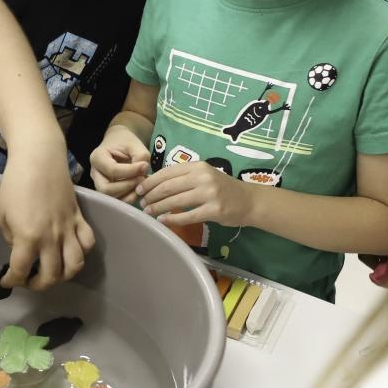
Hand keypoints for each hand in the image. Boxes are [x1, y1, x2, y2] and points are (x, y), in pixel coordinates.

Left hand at [0, 144, 94, 289]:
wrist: (39, 159)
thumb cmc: (15, 184)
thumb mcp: (2, 214)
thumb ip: (11, 238)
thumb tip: (20, 248)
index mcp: (28, 237)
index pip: (21, 271)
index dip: (12, 281)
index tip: (7, 281)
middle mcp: (51, 238)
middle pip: (51, 276)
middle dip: (38, 285)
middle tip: (29, 280)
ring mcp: (69, 229)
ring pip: (75, 265)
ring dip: (63, 276)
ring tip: (52, 272)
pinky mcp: (80, 218)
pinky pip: (87, 243)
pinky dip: (81, 253)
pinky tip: (70, 252)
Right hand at [89, 126, 151, 202]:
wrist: (119, 143)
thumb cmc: (125, 142)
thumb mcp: (134, 144)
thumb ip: (140, 156)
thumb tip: (143, 171)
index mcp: (97, 157)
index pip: (112, 170)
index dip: (130, 171)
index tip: (145, 166)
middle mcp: (95, 173)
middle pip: (106, 189)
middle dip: (126, 186)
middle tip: (142, 179)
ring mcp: (99, 183)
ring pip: (111, 197)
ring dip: (129, 194)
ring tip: (142, 183)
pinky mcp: (107, 191)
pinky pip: (117, 199)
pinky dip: (129, 197)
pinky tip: (138, 188)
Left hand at [135, 162, 255, 229]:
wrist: (248, 201)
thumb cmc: (222, 188)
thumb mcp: (203, 175)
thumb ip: (183, 177)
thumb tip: (154, 184)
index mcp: (197, 166)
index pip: (167, 172)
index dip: (150, 182)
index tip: (139, 189)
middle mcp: (202, 177)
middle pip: (168, 187)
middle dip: (150, 195)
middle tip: (142, 203)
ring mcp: (209, 193)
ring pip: (175, 201)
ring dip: (158, 208)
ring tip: (148, 212)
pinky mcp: (214, 210)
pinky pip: (187, 216)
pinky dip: (172, 219)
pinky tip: (163, 221)